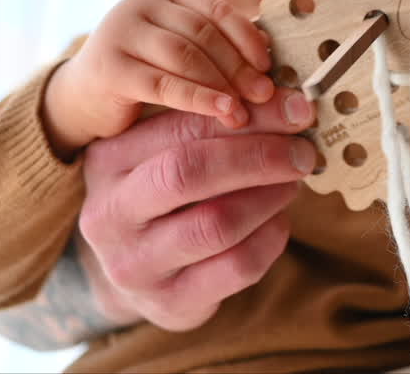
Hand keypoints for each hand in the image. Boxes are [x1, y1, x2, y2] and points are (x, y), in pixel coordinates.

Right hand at [42, 0, 276, 157]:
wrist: (80, 99)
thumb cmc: (143, 78)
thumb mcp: (178, 56)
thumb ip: (213, 51)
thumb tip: (271, 62)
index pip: (216, 9)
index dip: (247, 36)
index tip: (271, 65)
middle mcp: (141, 6)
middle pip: (203, 33)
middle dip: (239, 65)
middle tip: (266, 94)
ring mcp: (121, 34)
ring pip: (185, 56)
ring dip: (222, 83)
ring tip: (248, 110)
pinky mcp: (109, 67)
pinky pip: (162, 83)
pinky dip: (198, 98)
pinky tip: (222, 113)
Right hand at [76, 90, 317, 330]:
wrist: (136, 272)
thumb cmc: (162, 198)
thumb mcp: (165, 154)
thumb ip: (210, 126)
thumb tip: (288, 106)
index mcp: (107, 161)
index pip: (181, 128)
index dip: (247, 116)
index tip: (295, 110)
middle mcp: (109, 214)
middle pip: (189, 173)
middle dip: (258, 156)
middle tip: (303, 150)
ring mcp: (136, 264)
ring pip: (216, 224)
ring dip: (269, 197)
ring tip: (293, 182)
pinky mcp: (169, 303)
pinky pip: (236, 266)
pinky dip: (270, 238)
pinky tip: (279, 221)